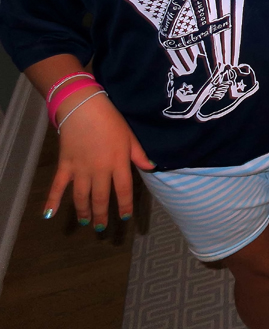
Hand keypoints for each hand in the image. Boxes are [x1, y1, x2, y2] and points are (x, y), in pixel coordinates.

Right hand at [46, 90, 153, 228]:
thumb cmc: (111, 120)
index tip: (124, 217)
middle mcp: (100, 170)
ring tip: (85, 222)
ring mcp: (81, 169)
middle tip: (102, 228)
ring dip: (83, 211)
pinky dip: (52, 200)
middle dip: (101, 214)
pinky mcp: (65, 165)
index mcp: (118, 162)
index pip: (123, 190)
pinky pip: (58, 186)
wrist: (84, 108)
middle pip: (100, 197)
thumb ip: (139, 154)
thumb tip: (152, 167)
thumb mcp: (130, 136)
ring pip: (81, 196)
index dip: (124, 205)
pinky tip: (48, 214)